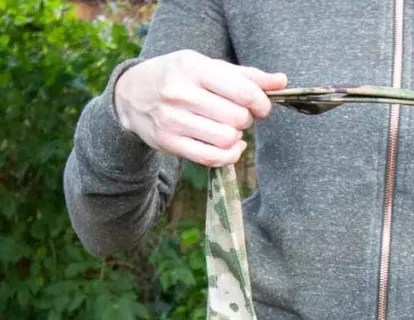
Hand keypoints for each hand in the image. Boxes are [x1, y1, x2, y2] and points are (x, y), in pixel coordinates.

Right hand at [114, 50, 287, 166]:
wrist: (132, 95)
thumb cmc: (179, 77)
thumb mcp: (207, 67)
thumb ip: (245, 75)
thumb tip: (282, 82)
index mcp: (193, 66)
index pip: (242, 92)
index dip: (261, 103)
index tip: (261, 106)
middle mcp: (180, 92)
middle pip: (237, 118)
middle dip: (245, 119)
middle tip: (237, 115)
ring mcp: (172, 119)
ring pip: (226, 139)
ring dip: (236, 138)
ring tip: (229, 129)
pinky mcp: (169, 142)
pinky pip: (212, 158)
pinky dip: (229, 156)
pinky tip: (230, 148)